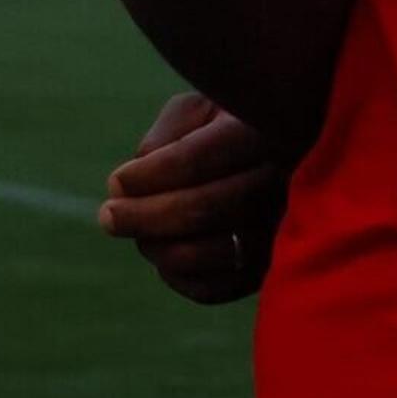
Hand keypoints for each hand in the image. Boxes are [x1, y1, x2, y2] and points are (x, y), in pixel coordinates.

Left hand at [97, 90, 285, 304]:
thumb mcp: (200, 109)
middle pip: (199, 209)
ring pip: (201, 254)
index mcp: (262, 131)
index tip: (117, 181)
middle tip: (107, 215)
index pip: (192, 161)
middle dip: (140, 216)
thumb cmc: (229, 124)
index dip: (145, 177)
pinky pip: (210, 288)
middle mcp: (282, 183)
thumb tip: (124, 188)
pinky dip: (174, 274)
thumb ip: (164, 138)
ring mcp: (279, 232)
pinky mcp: (267, 270)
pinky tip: (163, 249)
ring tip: (135, 229)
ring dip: (153, 245)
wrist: (289, 155)